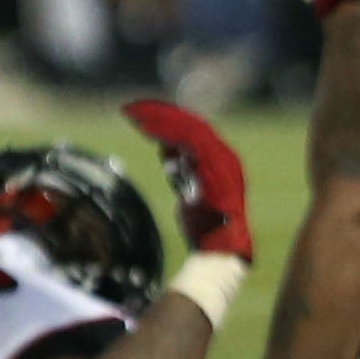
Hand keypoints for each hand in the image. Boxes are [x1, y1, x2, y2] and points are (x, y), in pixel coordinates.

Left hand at [122, 97, 249, 261]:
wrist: (219, 249)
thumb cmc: (205, 227)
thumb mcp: (190, 193)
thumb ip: (183, 171)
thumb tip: (167, 150)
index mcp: (222, 160)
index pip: (195, 131)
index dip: (170, 120)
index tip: (145, 115)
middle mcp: (225, 155)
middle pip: (191, 124)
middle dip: (162, 114)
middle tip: (134, 108)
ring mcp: (221, 159)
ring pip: (188, 127)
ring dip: (159, 119)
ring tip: (134, 114)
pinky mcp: (213, 165)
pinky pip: (187, 139)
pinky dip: (164, 131)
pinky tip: (144, 129)